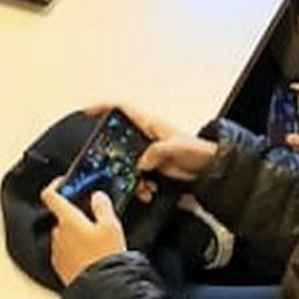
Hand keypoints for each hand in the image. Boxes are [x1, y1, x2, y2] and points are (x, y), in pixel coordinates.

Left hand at [41, 181, 126, 284]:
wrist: (100, 289)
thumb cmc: (104, 257)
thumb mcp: (111, 226)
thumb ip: (103, 207)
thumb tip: (98, 197)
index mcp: (68, 219)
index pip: (50, 195)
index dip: (55, 185)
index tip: (63, 182)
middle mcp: (58, 233)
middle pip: (62, 216)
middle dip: (76, 216)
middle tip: (95, 221)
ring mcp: (57, 250)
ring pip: (65, 234)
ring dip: (76, 234)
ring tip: (97, 243)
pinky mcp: (60, 266)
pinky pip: (66, 251)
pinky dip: (75, 250)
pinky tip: (91, 255)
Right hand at [82, 101, 219, 182]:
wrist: (211, 167)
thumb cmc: (199, 150)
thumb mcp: (177, 147)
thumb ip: (157, 152)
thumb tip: (140, 163)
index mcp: (150, 124)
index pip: (122, 109)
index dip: (104, 107)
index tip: (87, 111)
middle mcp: (147, 135)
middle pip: (119, 139)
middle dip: (112, 153)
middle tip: (106, 163)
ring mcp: (149, 151)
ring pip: (127, 161)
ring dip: (128, 175)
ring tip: (137, 184)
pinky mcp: (154, 165)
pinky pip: (138, 174)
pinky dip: (139, 184)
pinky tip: (147, 190)